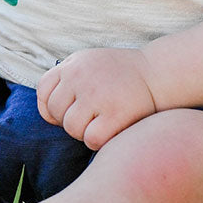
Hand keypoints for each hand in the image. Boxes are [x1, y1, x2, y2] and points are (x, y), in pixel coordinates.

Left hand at [36, 48, 157, 149]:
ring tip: (103, 121)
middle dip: (70, 120)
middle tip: (92, 116)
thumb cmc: (122, 75)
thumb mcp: (90, 62)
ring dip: (84, 132)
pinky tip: (113, 129)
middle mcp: (81, 75)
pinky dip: (99, 140)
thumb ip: (67, 78)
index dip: (52, 106)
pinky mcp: (115, 113)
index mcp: (74, 64)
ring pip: (71, 128)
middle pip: (55, 112)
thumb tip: (47, 111)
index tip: (70, 110)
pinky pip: (91, 138)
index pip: (44, 90)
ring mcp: (97, 94)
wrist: (159, 73)